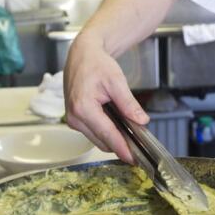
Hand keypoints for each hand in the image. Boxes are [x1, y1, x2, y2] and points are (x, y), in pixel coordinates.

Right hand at [63, 31, 148, 162]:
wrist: (82, 55)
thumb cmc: (96, 64)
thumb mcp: (116, 81)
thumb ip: (128, 104)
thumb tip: (141, 121)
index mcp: (83, 108)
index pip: (107, 135)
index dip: (122, 148)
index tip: (134, 159)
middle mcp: (74, 118)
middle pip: (102, 141)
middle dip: (120, 144)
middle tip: (139, 145)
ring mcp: (72, 120)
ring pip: (97, 140)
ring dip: (113, 139)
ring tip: (130, 132)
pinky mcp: (74, 120)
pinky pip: (93, 133)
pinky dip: (106, 132)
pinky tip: (117, 125)